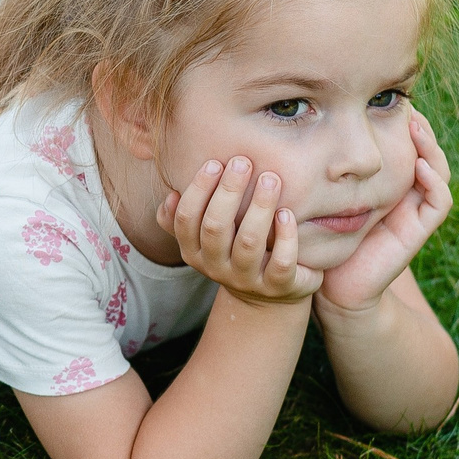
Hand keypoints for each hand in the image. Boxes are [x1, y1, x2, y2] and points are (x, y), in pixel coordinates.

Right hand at [157, 157, 321, 304]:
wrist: (268, 296)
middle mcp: (216, 267)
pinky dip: (285, 237)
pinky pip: (281, 263)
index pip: (186, 220)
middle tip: (243, 162)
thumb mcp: (206, 239)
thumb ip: (186, 218)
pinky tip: (287, 213)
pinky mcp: (278, 286)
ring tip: (270, 179)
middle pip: (215, 228)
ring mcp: (247, 279)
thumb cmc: (236, 252)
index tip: (215, 162)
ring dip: (259, 207)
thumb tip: (171, 195)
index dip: (198, 190)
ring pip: (248, 243)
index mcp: (194, 252)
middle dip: (228, 192)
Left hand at [318, 111, 454, 313]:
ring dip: (430, 147)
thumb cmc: (317, 239)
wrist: (331, 287)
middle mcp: (402, 194)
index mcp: (382, 183)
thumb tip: (293, 123)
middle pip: (424, 151)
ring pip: (437, 171)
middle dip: (418, 126)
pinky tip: (418, 163)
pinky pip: (438, 202)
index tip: (382, 98)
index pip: (399, 144)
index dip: (397, 121)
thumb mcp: (313, 194)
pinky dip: (434, 180)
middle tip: (405, 103)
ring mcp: (413, 212)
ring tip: (415, 126)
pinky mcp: (417, 232)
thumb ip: (312, 167)